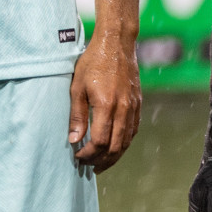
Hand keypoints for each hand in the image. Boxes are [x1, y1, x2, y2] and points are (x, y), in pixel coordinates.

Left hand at [68, 29, 140, 172]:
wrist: (117, 45)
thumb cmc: (92, 62)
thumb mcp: (76, 86)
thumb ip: (76, 114)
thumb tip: (73, 139)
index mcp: (106, 106)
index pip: (99, 141)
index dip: (88, 154)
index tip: (77, 156)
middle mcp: (123, 110)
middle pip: (115, 147)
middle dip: (101, 161)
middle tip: (88, 166)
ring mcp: (133, 108)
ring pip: (126, 142)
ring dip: (114, 156)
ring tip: (101, 163)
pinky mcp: (138, 105)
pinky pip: (132, 131)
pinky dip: (123, 144)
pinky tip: (114, 147)